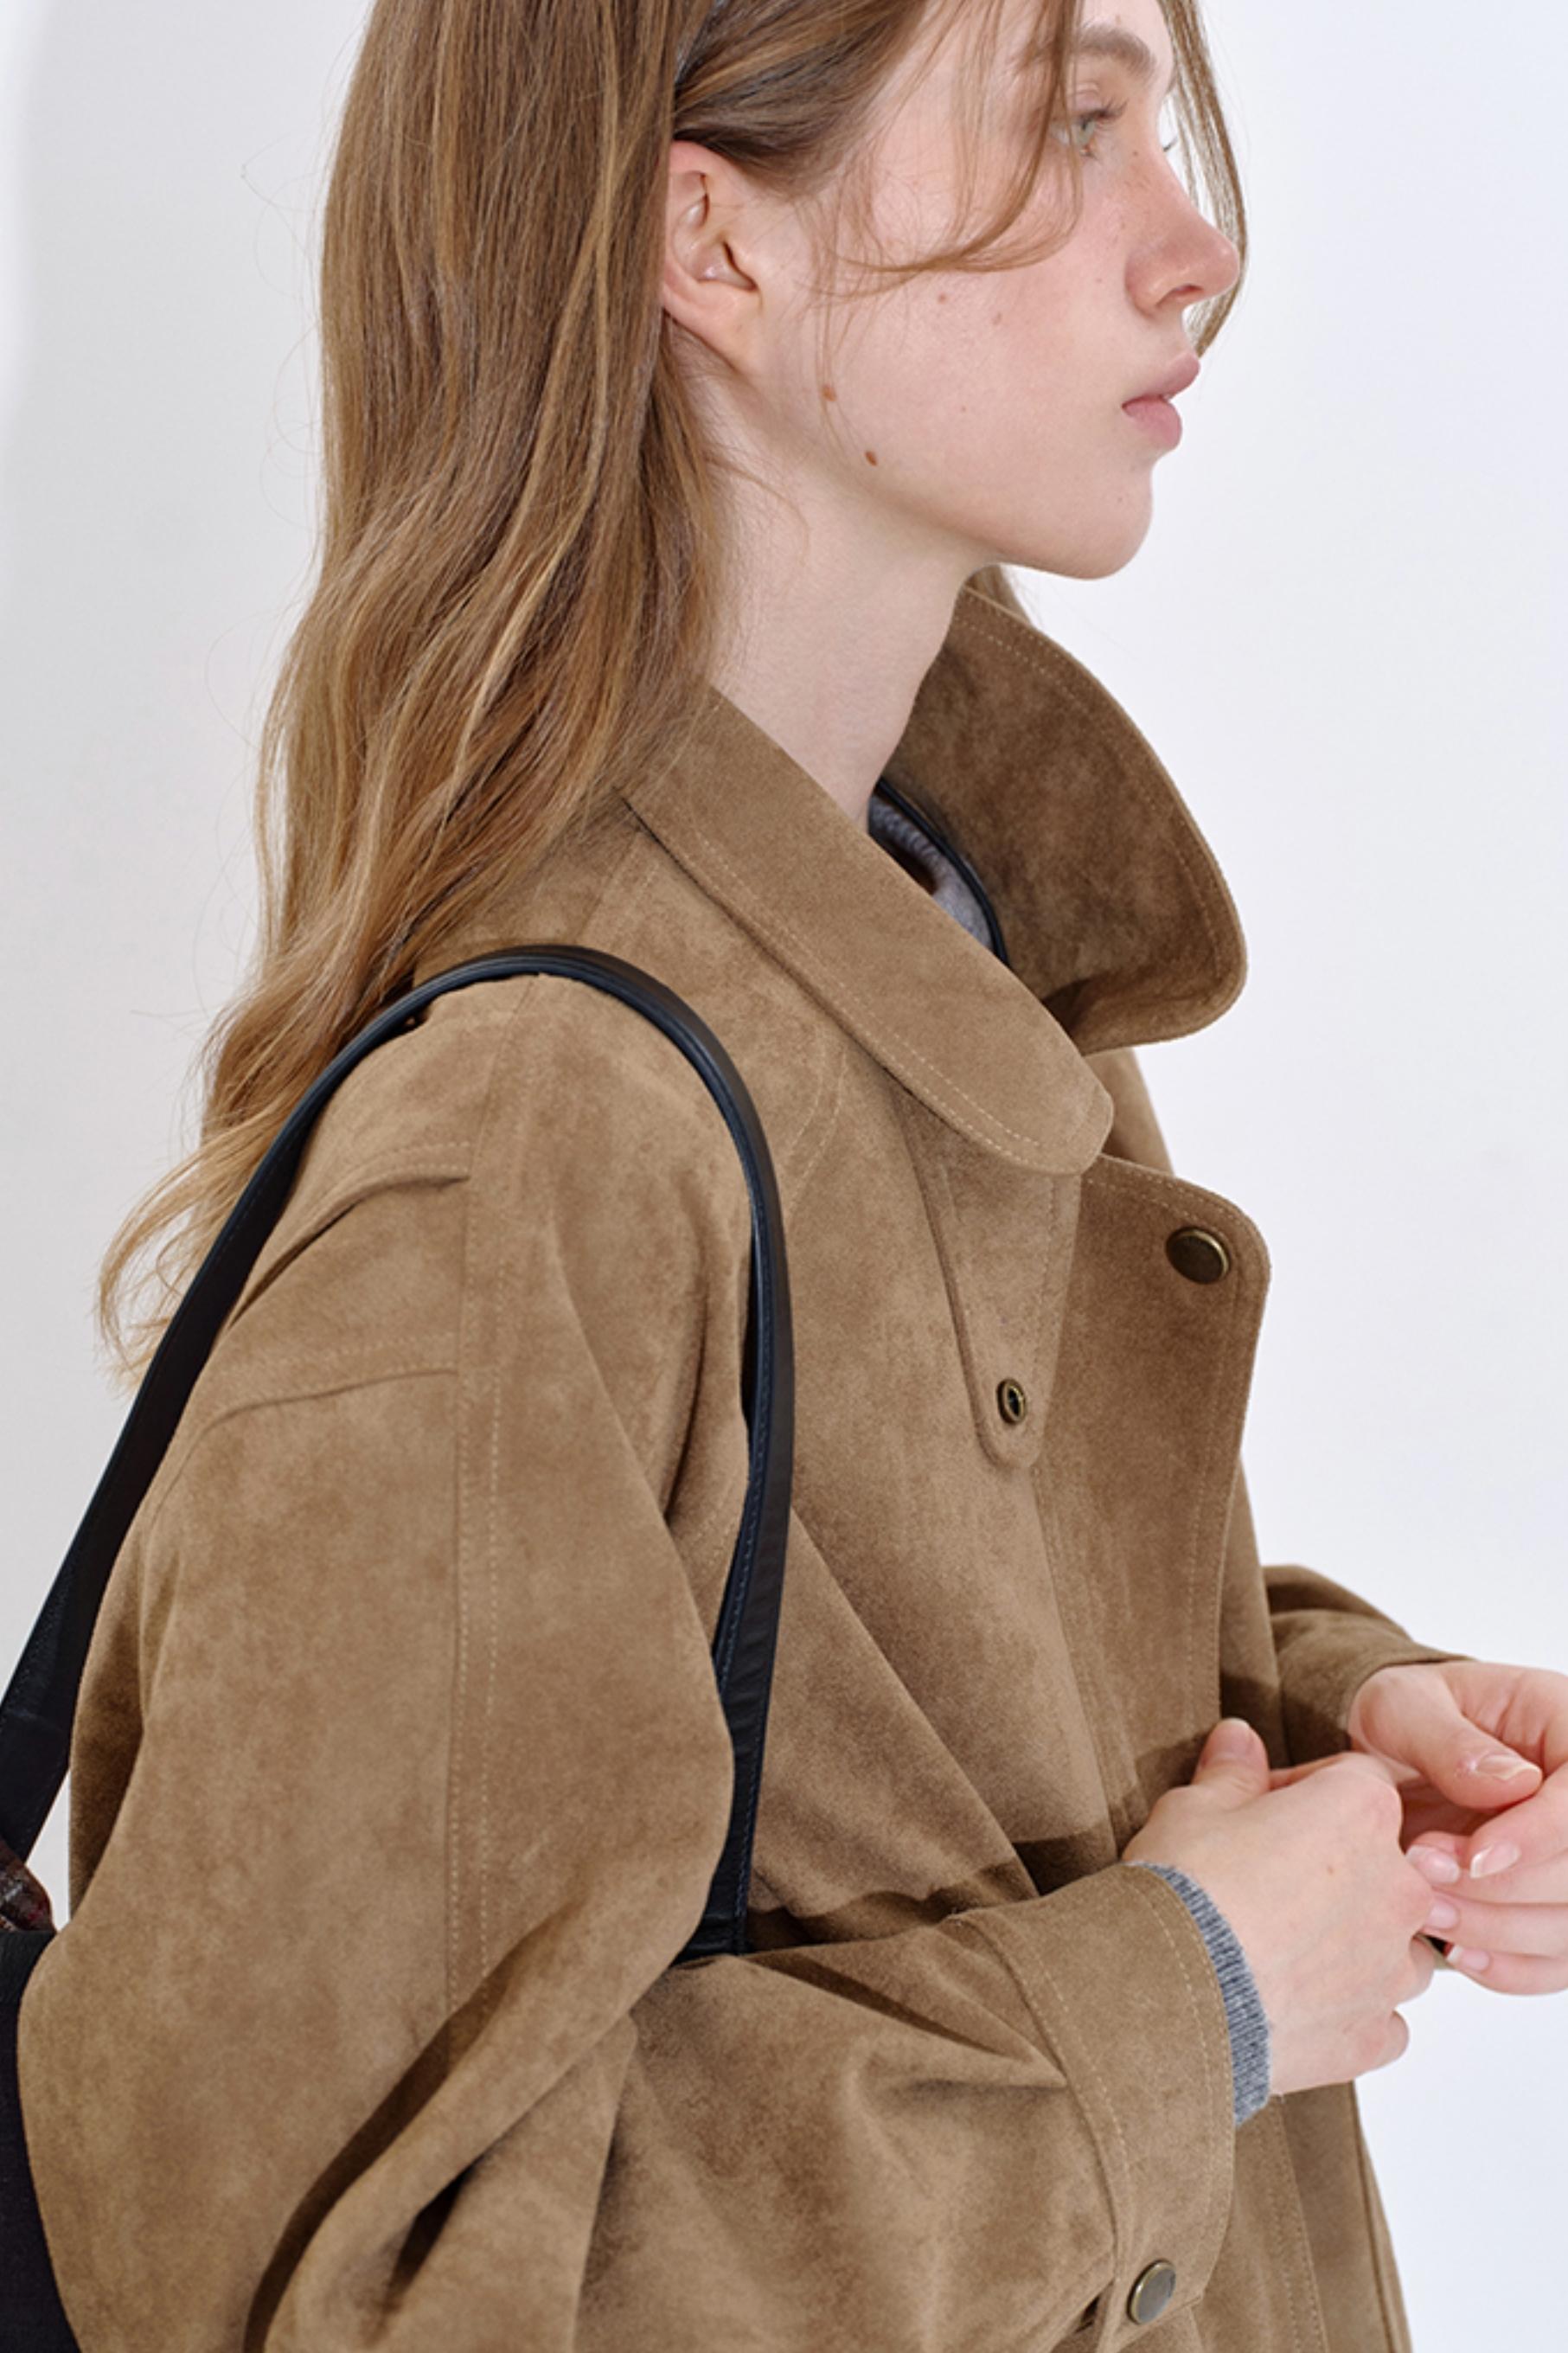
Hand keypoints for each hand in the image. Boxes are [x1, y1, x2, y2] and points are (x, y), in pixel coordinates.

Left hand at [1267, 1660, 1567, 1993]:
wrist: (1387, 1758)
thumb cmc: (1402, 1716)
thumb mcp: (1403, 1705)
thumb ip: (1448, 1739)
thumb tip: (1511, 1783)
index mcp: (1563, 1727)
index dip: (1538, 1836)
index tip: (1472, 1858)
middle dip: (1502, 1887)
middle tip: (1422, 1871)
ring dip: (1499, 1930)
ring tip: (1425, 1909)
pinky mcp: (1555, 1904)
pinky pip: (1558, 1959)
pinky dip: (1510, 1966)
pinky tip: (1457, 1948)